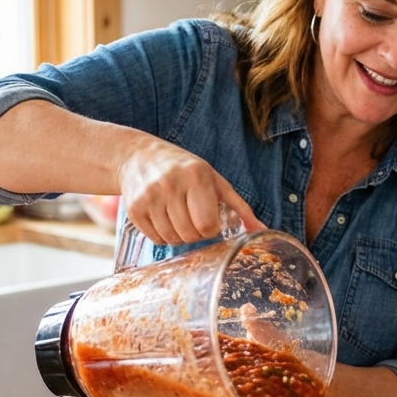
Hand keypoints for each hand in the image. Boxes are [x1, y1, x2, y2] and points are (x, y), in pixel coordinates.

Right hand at [117, 134, 262, 243]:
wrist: (138, 156)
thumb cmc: (184, 169)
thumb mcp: (214, 181)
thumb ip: (239, 207)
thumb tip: (262, 231)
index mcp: (196, 177)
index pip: (208, 225)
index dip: (211, 228)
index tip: (208, 217)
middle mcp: (171, 185)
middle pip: (190, 235)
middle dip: (195, 233)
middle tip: (192, 217)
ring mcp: (150, 197)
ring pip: (172, 239)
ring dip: (179, 235)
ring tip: (178, 215)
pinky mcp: (134, 209)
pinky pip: (156, 239)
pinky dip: (162, 235)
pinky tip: (163, 217)